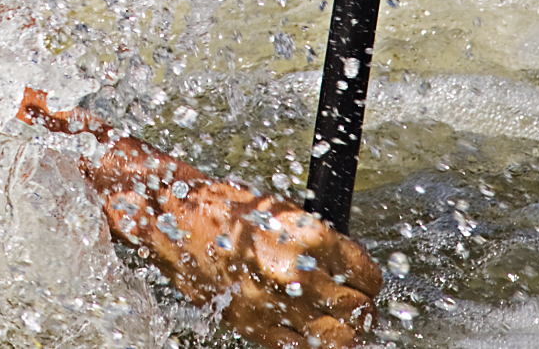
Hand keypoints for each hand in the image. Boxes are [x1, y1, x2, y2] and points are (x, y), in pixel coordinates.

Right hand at [20, 90, 381, 347]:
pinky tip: (311, 334)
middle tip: (363, 304)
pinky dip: (311, 345)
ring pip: (333, 337)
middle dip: (364, 309)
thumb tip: (344, 261)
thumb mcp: (273, 207)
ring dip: (345, 332)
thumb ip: (310, 237)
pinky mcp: (249, 324)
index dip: (371, 277)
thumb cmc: (218, 204)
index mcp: (301, 233)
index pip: (362, 269)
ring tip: (344, 323)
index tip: (370, 279)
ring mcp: (270, 303)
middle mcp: (290, 271)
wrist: (167, 216)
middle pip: (354, 310)